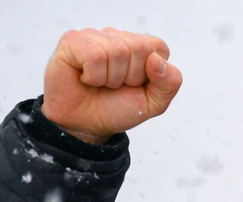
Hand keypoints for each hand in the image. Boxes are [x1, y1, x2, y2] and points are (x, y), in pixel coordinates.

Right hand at [41, 28, 181, 144]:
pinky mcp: (73, 41)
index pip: (159, 47)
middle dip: (131, 76)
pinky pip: (94, 55)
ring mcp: (94, 36)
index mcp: (140, 48)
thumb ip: (170, 83)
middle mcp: (118, 37)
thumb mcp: (154, 103)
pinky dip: (93, 76)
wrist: (86, 124)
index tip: (137, 85)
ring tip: (100, 83)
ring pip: (117, 51)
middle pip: (140, 48)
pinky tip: (86, 79)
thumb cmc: (117, 108)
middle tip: (116, 86)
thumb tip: (157, 60)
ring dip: (111, 78)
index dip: (152, 74)